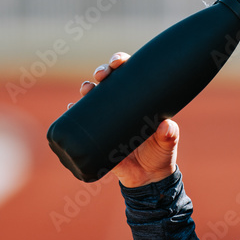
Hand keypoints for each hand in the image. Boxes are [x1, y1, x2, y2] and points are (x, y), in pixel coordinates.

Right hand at [69, 52, 178, 187]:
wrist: (147, 177)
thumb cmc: (160, 153)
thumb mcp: (168, 142)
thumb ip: (169, 135)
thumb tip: (166, 126)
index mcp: (138, 98)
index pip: (129, 74)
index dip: (121, 62)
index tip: (117, 61)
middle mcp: (121, 104)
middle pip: (108, 81)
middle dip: (102, 71)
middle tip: (101, 75)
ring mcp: (107, 118)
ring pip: (93, 96)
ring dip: (87, 88)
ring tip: (86, 89)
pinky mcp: (96, 134)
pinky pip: (82, 121)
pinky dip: (73, 113)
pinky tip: (70, 108)